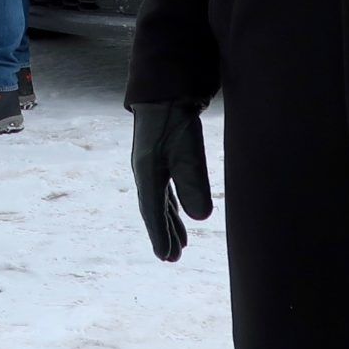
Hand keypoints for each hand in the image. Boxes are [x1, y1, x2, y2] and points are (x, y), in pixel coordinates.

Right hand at [131, 101, 212, 261]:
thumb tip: (202, 219)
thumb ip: (194, 182)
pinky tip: (180, 214)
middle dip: (164, 235)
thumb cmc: (176, 118)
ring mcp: (152, 165)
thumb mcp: (188, 150)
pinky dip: (171, 207)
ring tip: (180, 245)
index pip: (153, 211)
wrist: (167, 89)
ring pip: (160, 202)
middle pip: (154, 210)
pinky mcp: (162, 158)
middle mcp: (146, 171)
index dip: (159, 235)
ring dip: (169, 223)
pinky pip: (165, 190)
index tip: (166, 258)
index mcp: (147, 172)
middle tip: (173, 259)